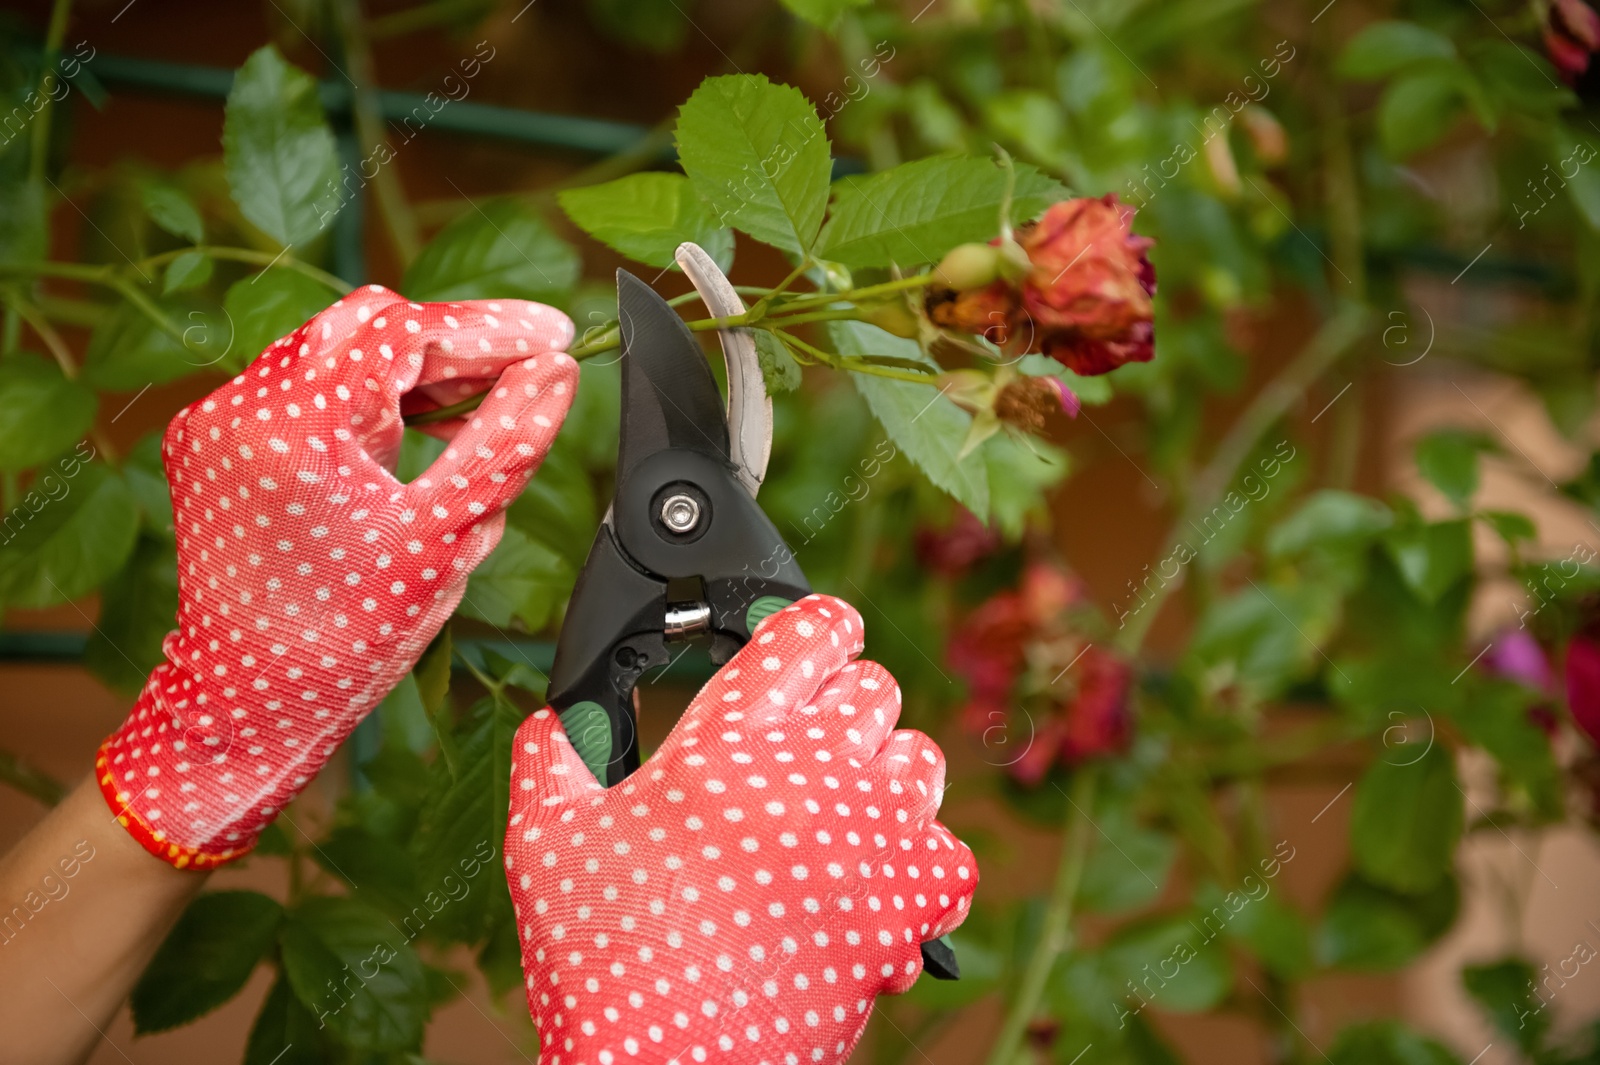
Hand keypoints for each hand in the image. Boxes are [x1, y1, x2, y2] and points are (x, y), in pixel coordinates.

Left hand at [98, 286, 576, 867]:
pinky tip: (415, 431)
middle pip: (369, 325)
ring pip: (336, 347)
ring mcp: (222, 419)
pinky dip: (364, 395)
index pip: (409, 332)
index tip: (555, 335)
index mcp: (301, 427)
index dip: (491, 328)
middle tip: (525, 369)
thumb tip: (556, 372)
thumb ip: (505, 441)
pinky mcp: (214, 439)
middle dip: (453, 342)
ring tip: (478, 403)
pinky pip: (303, 384)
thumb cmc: (345, 636)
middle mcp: (247, 406)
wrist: (248, 701)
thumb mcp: (445, 536)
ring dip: (410, 368)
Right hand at [504, 594, 976, 1064]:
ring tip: (844, 806)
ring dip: (886, 770)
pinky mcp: (910, 902)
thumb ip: (552, 763)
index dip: (813, 623)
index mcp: (727, 739)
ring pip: (919, 755)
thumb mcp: (548, 845)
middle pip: (872, 685)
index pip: (806, 630)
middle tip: (807, 742)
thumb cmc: (607, 957)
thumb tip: (552, 723)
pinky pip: (950, 849)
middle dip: (843, 702)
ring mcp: (872, 834)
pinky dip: (922, 861)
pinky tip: (879, 879)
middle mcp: (812, 769)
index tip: (808, 637)